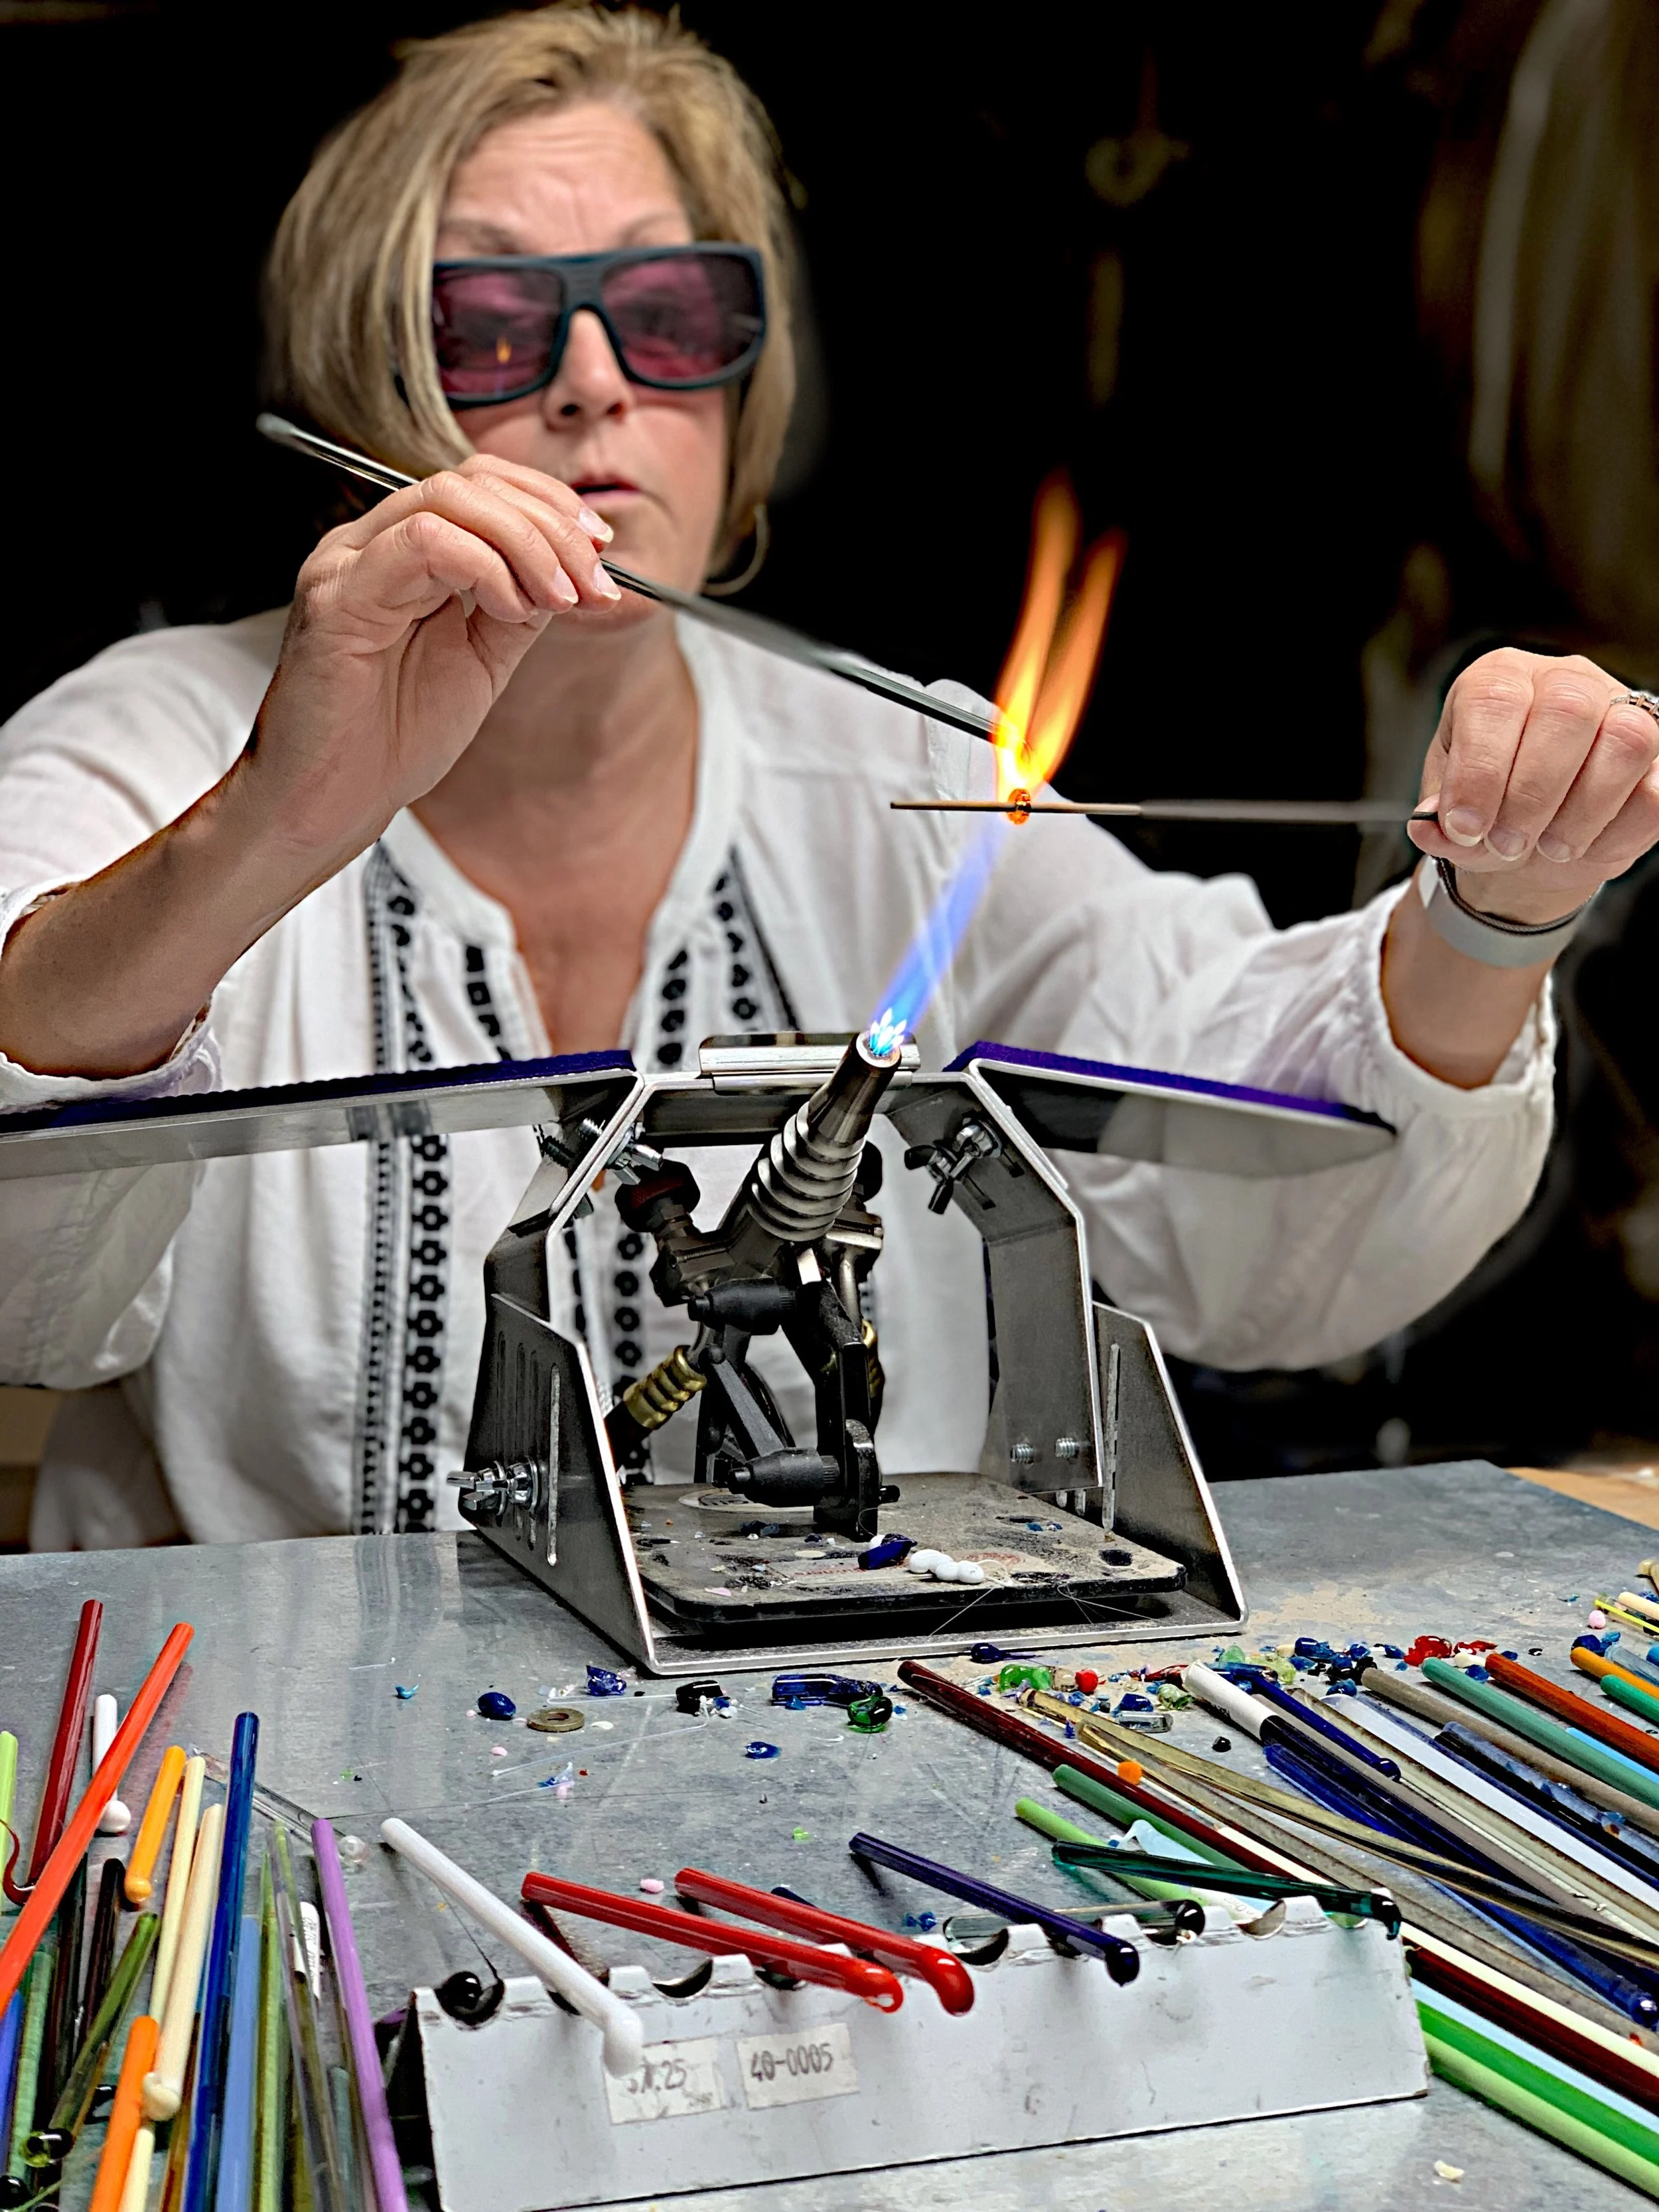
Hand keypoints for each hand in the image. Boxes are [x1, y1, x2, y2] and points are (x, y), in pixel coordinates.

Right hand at [0, 456, 621, 1078]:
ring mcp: (347, 565)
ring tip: (560, 597)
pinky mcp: (337, 599)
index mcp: (399, 554)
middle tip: (592, 578)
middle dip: (549, 523)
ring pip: (449, 501)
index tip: (600, 550)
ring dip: (527, 544)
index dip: (548, 504)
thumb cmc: (393, 741)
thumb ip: (519, 606)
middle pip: (469, 482)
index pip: (478, 485)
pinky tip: (510, 609)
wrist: (333, 804)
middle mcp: (367, 546)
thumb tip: (578, 567)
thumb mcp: (482, 660)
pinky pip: (424, 545)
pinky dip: (485, 568)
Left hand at [1406, 649, 1658, 921]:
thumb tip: (1430, 828)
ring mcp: (1622, 711)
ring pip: (1627, 740)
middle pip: (1567, 711)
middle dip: (1532, 793)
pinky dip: (1619, 831)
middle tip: (1508, 844)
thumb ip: (1440, 820)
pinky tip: (1585, 849)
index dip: (1480, 770)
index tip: (1466, 828)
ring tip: (1549, 849)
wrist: (1531, 835)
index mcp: (1500, 678)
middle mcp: (1566, 679)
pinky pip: (1657, 790)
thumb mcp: (1450, 812)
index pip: (1496, 701)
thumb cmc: (1488, 806)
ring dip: (1583, 810)